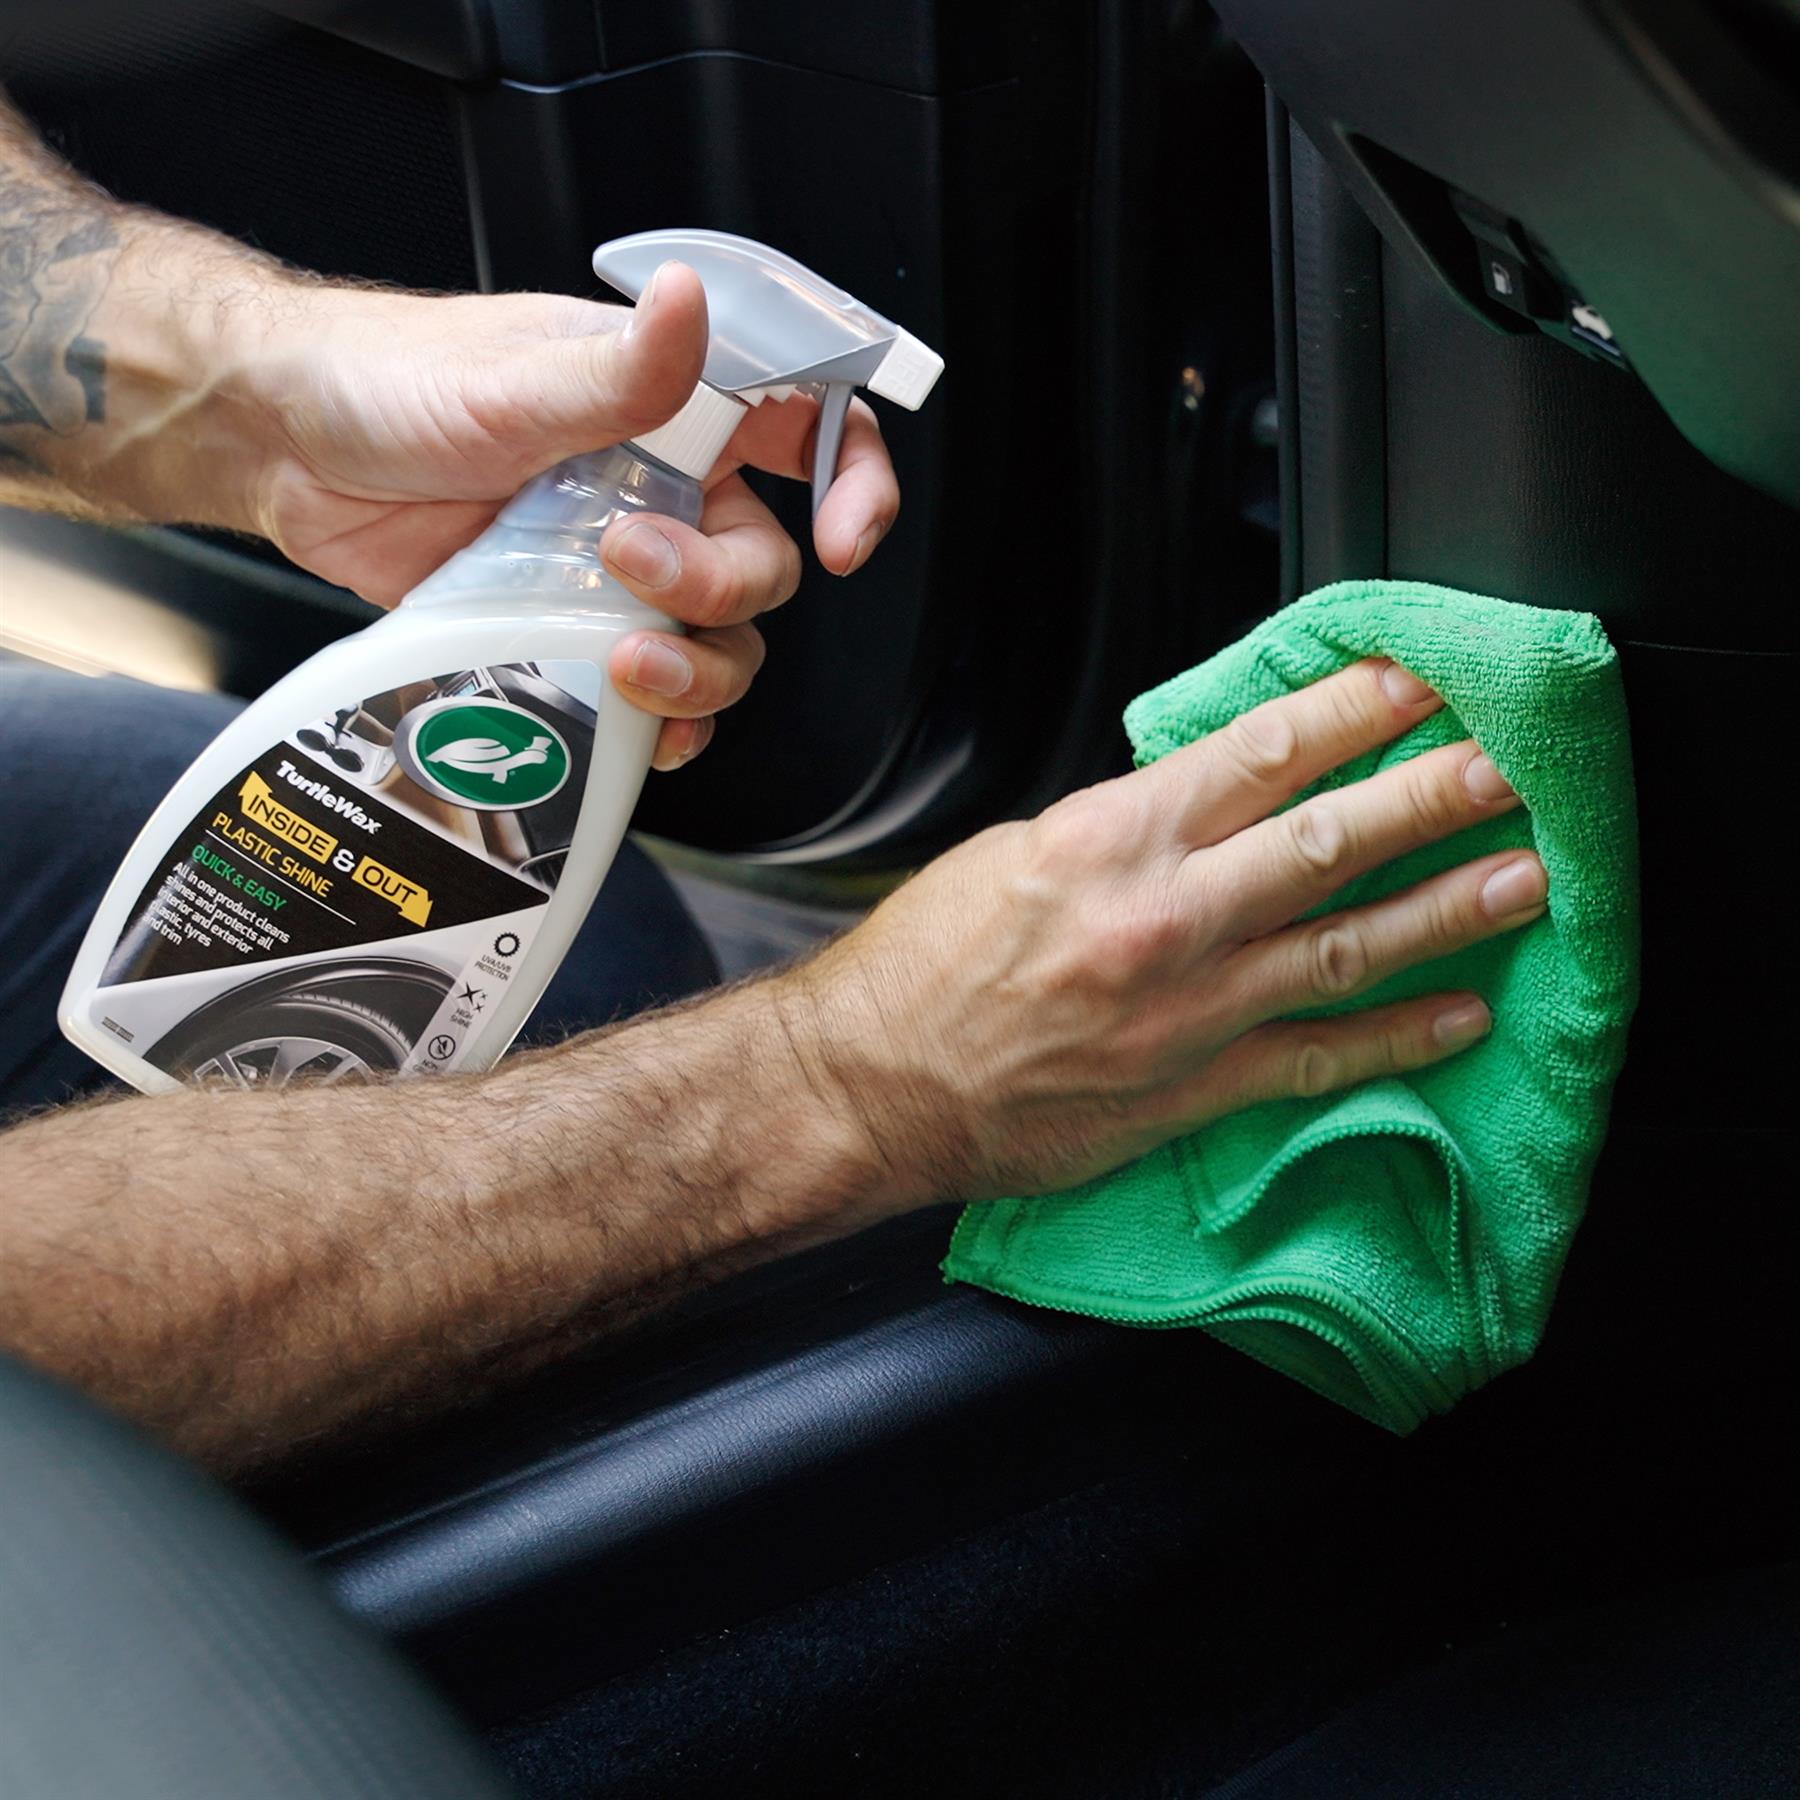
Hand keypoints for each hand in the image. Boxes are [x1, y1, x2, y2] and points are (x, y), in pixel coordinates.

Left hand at [240, 265, 898, 769]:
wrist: (284, 447)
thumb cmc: (390, 383)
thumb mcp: (510, 380)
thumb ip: (619, 369)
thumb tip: (693, 304)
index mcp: (670, 408)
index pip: (807, 431)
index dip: (852, 485)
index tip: (840, 541)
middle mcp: (661, 488)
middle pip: (763, 564)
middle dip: (721, 589)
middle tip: (634, 572)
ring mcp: (616, 568)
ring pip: (718, 641)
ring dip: (699, 671)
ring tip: (628, 667)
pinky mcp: (567, 630)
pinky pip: (651, 694)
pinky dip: (661, 723)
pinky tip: (639, 731)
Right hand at [794, 659, 1548, 1209]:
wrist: (868, 1085)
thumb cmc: (920, 968)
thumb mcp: (1013, 854)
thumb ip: (1124, 829)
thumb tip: (1205, 802)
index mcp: (1106, 839)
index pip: (1258, 755)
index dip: (1351, 712)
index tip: (1417, 685)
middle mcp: (1158, 917)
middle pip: (1323, 841)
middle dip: (1429, 796)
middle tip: (1507, 766)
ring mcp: (1183, 1010)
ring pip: (1341, 948)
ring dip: (1444, 910)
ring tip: (1523, 879)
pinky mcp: (1188, 1090)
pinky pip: (1313, 1062)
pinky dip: (1395, 1039)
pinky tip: (1462, 1015)